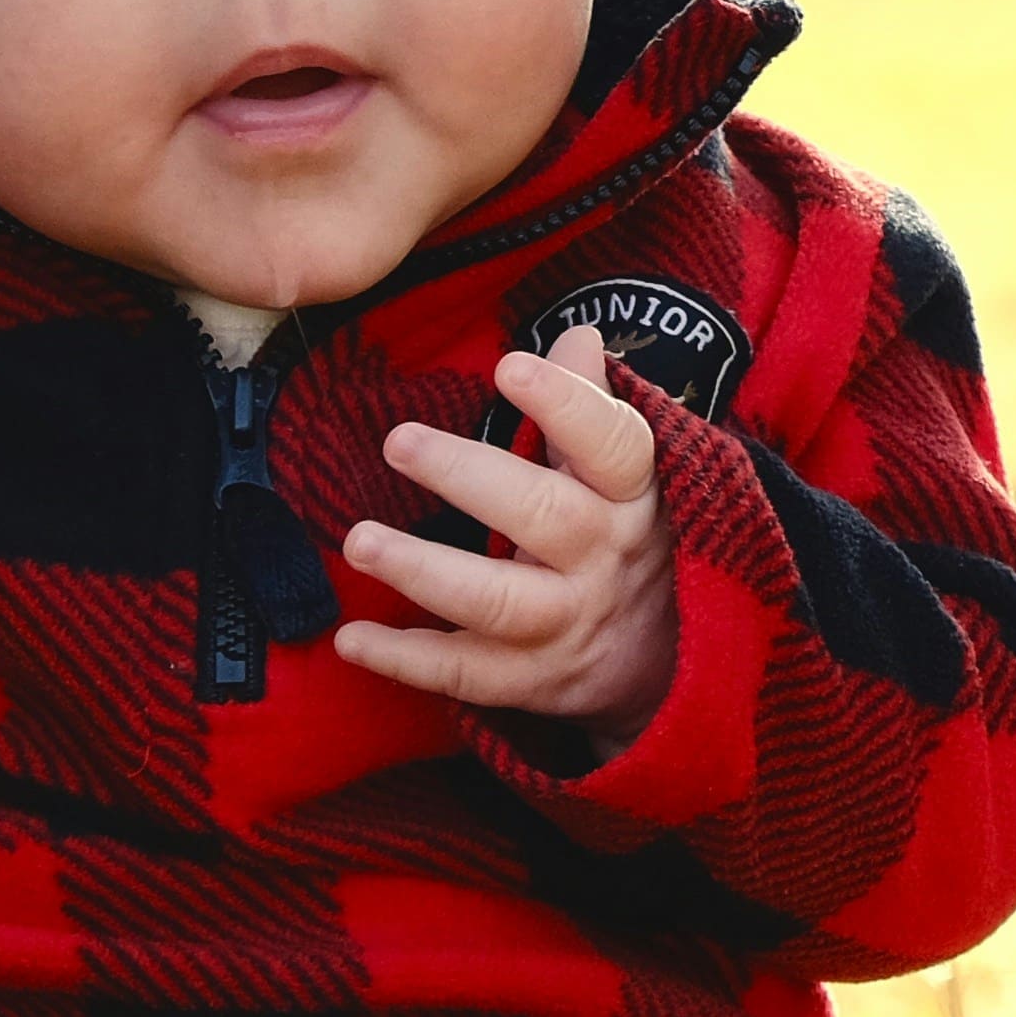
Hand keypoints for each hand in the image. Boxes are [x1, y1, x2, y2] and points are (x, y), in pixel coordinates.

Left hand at [337, 328, 675, 738]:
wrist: (665, 666)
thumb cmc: (624, 542)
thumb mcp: (625, 478)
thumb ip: (590, 407)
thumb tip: (575, 336)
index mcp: (630, 497)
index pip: (612, 446)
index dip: (567, 406)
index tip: (511, 366)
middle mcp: (604, 558)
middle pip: (544, 517)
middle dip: (469, 478)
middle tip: (398, 439)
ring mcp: (568, 623)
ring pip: (498, 602)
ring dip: (424, 571)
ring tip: (359, 540)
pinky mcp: (531, 680)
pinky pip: (466, 674)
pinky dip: (406, 661)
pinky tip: (350, 639)